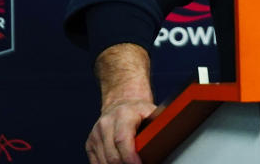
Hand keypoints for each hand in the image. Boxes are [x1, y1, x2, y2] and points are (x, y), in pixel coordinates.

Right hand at [85, 43, 155, 163]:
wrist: (121, 101)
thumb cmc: (139, 109)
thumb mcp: (151, 112)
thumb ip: (157, 124)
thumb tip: (169, 136)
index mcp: (123, 115)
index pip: (123, 140)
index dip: (130, 157)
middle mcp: (106, 124)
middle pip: (112, 155)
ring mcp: (95, 134)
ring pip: (104, 161)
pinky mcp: (90, 143)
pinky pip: (97, 162)